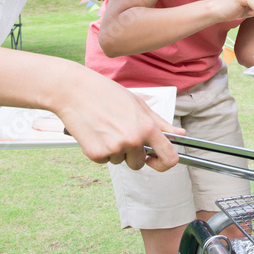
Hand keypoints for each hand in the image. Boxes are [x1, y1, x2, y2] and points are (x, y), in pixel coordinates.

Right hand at [53, 72, 183, 171]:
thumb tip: (179, 134)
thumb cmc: (106, 93)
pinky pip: (103, 161)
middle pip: (139, 163)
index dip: (165, 163)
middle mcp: (133, 140)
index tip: (155, 159)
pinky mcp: (96, 154)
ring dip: (114, 150)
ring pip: (119, 161)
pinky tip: (94, 132)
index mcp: (147, 127)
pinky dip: (99, 151)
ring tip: (104, 127)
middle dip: (131, 154)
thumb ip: (159, 123)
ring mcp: (114, 148)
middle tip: (119, 134)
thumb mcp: (138, 104)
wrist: (74, 90)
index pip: (169, 158)